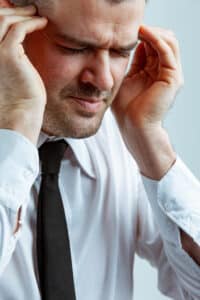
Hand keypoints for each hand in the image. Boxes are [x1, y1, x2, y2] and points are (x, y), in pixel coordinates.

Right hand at [0, 1, 47, 143]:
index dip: (5, 15)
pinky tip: (42, 23)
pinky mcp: (8, 54)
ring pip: (5, 19)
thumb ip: (15, 56)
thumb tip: (22, 45)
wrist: (20, 116)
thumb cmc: (20, 100)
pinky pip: (19, 28)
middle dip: (14, 10)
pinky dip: (31, 22)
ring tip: (37, 14)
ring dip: (23, 13)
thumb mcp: (14, 73)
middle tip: (31, 9)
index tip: (21, 14)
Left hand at [112, 25, 182, 178]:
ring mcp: (171, 74)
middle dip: (148, 31)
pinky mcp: (172, 78)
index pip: (154, 45)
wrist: (133, 126)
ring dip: (153, 31)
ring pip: (169, 41)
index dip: (143, 34)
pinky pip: (167, 51)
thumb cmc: (126, 108)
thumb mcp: (126, 79)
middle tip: (133, 27)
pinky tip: (142, 34)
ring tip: (137, 28)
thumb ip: (130, 63)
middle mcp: (165, 71)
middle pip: (164, 40)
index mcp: (155, 72)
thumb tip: (130, 45)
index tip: (127, 30)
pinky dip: (155, 38)